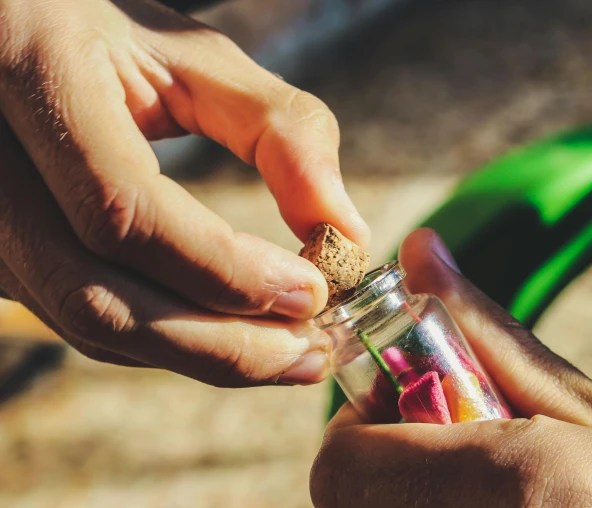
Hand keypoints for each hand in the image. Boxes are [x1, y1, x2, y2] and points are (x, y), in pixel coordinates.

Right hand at [0, 0, 368, 385]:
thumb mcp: (200, 58)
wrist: (18, 33)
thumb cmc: (112, 34)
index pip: (125, 210)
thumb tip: (347, 231)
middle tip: (312, 352)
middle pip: (100, 295)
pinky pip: (86, 320)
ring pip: (90, 323)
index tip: (311, 292)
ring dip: (202, 355)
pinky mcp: (5, 256)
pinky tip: (234, 338)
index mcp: (40, 78)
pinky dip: (169, 341)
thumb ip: (283, 131)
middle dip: (220, 342)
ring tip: (290, 355)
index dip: (223, 267)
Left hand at [310, 229, 591, 506]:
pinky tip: (491, 499)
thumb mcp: (583, 402)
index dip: (357, 432)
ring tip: (475, 474)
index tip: (405, 405)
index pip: (342, 470)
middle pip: (346, 506)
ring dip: (400, 493)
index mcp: (517, 484)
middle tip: (442, 441)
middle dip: (376, 467)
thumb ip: (486, 331)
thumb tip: (420, 248)